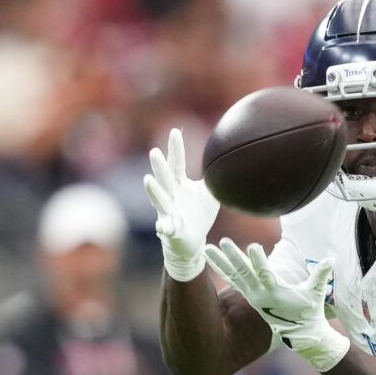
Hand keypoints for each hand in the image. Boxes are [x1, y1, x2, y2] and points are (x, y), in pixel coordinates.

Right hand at [144, 127, 220, 281]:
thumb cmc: (199, 214)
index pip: (176, 163)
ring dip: (154, 191)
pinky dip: (165, 226)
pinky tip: (163, 227)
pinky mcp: (172, 230)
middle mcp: (171, 195)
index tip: (175, 131)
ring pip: (160, 200)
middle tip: (154, 151)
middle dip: (159, 166)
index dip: (176, 148)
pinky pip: (167, 227)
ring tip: (148, 180)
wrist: (192, 242)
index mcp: (179, 185)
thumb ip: (213, 178)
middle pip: (164, 178)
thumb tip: (227, 161)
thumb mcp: (209, 193)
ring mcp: (169, 212)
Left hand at [203, 239, 349, 372]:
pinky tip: (210, 258)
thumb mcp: (316, 294)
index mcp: (277, 293)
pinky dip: (221, 269)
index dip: (259, 261)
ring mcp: (252, 296)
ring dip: (220, 262)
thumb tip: (331, 259)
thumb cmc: (310, 311)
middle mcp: (261, 294)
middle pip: (245, 273)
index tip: (252, 246)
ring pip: (234, 276)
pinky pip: (232, 280)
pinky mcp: (249, 296)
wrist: (300, 334)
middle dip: (234, 257)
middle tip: (224, 242)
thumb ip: (321, 275)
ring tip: (207, 248)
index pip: (266, 275)